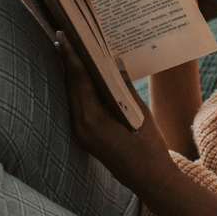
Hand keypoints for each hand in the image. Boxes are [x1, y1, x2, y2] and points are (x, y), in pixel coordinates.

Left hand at [56, 32, 177, 195]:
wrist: (151, 179)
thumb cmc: (149, 146)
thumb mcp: (139, 112)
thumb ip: (123, 86)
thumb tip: (114, 62)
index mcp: (92, 120)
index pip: (78, 80)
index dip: (72, 56)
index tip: (65, 35)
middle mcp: (81, 127)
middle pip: (71, 86)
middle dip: (69, 61)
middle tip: (66, 36)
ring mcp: (81, 133)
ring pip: (72, 95)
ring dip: (72, 74)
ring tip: (71, 50)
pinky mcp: (85, 136)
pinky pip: (78, 105)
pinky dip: (79, 88)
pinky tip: (84, 76)